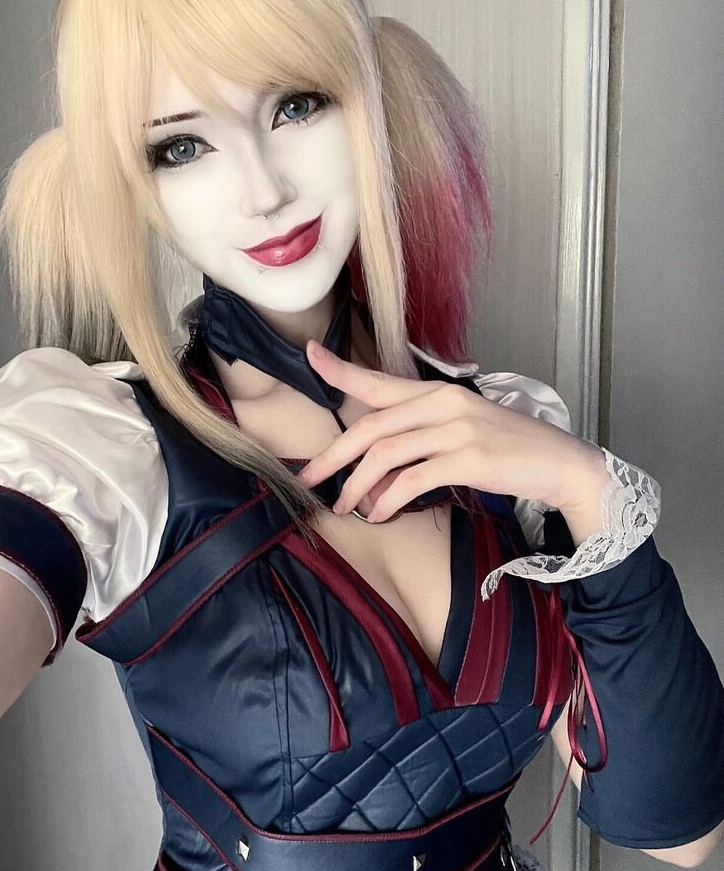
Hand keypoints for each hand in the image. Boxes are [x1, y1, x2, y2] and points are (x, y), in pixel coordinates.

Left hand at [296, 341, 609, 522]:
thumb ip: (419, 439)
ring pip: (386, 454)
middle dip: (334, 454)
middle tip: (308, 476)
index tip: (310, 356)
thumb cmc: (508, 449)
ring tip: (345, 506)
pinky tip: (380, 514)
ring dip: (358, 485)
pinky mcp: (469, 459)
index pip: (379, 380)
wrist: (561, 464)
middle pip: (371, 425)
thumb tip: (373, 470)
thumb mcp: (462, 429)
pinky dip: (389, 500)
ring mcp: (457, 430)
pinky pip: (413, 480)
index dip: (341, 369)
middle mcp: (444, 404)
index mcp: (438, 393)